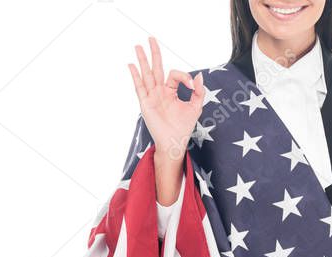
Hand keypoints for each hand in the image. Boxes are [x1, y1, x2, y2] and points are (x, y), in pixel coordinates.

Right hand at [127, 37, 205, 161]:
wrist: (174, 142)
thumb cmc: (183, 126)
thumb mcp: (196, 106)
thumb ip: (199, 91)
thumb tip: (199, 75)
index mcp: (170, 91)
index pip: (174, 74)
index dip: (185, 77)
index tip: (193, 86)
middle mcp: (159, 92)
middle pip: (156, 68)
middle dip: (154, 53)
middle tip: (151, 38)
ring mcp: (151, 96)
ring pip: (147, 74)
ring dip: (142, 60)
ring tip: (138, 46)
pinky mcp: (145, 103)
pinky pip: (139, 87)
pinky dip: (135, 76)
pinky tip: (131, 65)